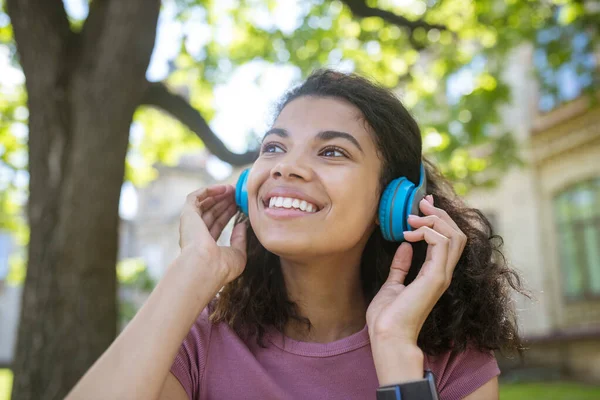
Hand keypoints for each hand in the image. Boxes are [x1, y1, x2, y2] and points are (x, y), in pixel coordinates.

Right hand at [179, 184, 246, 284]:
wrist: (206, 266)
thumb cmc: (221, 267)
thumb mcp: (237, 254)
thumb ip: (240, 239)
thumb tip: (242, 225)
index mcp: (204, 246)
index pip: (217, 225)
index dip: (228, 214)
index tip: (240, 206)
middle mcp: (195, 235)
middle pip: (211, 213)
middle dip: (225, 202)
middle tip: (238, 195)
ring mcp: (190, 225)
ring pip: (203, 204)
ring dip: (218, 195)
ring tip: (233, 189)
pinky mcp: (187, 215)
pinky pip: (195, 197)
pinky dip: (208, 191)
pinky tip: (223, 188)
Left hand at [366, 195, 466, 382]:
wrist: (387, 336)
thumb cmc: (388, 317)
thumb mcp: (392, 284)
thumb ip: (400, 266)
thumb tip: (404, 246)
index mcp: (434, 274)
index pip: (448, 240)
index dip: (439, 219)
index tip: (423, 205)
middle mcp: (442, 273)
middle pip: (457, 234)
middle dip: (440, 214)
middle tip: (422, 203)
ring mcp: (441, 275)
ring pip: (454, 236)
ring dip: (433, 221)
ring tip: (411, 219)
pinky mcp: (435, 277)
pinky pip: (442, 243)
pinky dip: (427, 232)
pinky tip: (409, 234)